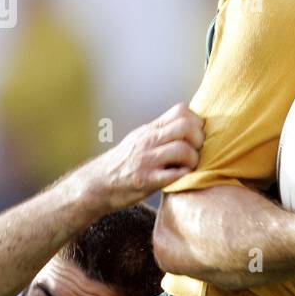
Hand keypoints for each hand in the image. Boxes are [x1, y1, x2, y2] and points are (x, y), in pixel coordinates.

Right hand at [89, 103, 205, 209]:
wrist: (95, 184)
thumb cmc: (122, 163)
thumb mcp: (139, 139)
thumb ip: (161, 131)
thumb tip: (189, 124)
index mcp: (149, 130)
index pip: (181, 111)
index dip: (196, 121)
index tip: (196, 135)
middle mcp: (148, 141)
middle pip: (186, 127)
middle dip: (199, 139)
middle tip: (196, 152)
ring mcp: (146, 160)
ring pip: (183, 150)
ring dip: (193, 160)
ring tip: (188, 167)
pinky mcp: (146, 180)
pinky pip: (175, 175)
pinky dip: (184, 176)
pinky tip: (180, 178)